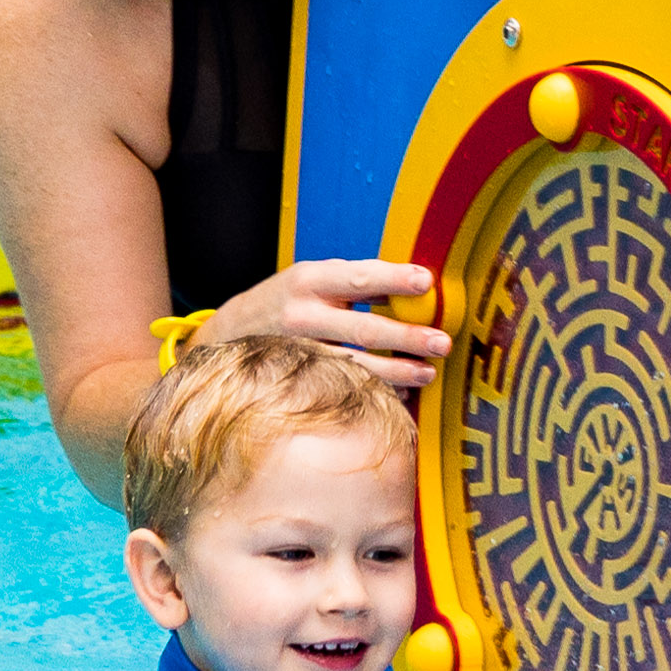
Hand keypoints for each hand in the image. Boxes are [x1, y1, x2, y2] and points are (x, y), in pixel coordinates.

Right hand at [202, 257, 447, 393]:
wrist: (228, 334)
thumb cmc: (287, 301)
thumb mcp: (313, 280)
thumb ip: (357, 282)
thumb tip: (418, 286)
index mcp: (309, 280)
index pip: (358, 277)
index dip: (393, 279)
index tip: (426, 281)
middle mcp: (302, 316)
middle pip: (362, 328)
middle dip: (406, 336)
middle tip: (441, 343)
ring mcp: (299, 352)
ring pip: (355, 365)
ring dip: (396, 371)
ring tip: (427, 373)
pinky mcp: (298, 380)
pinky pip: (342, 388)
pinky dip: (373, 391)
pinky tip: (399, 394)